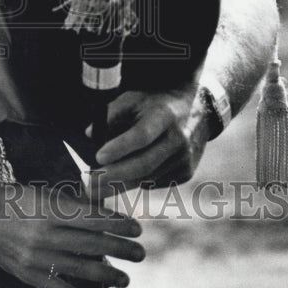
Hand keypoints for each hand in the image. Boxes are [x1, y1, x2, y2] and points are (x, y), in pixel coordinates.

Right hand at [0, 183, 144, 287]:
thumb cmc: (14, 200)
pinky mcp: (27, 274)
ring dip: (106, 275)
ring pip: (78, 269)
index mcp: (48, 209)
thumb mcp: (42, 193)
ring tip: (126, 278)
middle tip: (140, 252)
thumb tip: (104, 216)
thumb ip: (70, 205)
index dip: (116, 224)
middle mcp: (43, 234)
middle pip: (90, 244)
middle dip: (119, 249)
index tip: (136, 228)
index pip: (91, 218)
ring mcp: (35, 257)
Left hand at [89, 84, 210, 196]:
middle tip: (90, 184)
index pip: (141, 135)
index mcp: (164, 116)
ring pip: (147, 178)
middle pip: (144, 164)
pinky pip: (155, 182)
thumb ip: (111, 114)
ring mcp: (185, 158)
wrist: (197, 111)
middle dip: (114, 176)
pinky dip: (136, 181)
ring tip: (96, 187)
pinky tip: (121, 179)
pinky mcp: (186, 172)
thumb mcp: (134, 99)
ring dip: (120, 184)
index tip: (98, 157)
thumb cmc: (155, 104)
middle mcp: (178, 139)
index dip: (120, 147)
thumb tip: (89, 134)